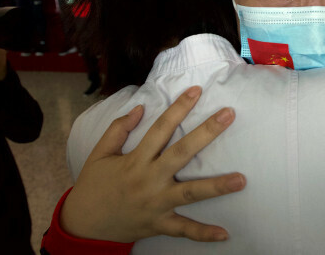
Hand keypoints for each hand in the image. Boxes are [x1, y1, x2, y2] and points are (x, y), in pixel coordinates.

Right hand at [60, 86, 245, 242]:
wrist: (83, 225)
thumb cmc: (93, 186)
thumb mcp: (99, 154)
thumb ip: (117, 129)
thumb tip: (140, 108)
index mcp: (135, 160)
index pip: (161, 128)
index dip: (178, 108)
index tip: (197, 90)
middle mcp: (148, 179)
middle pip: (182, 153)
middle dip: (206, 133)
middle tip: (229, 115)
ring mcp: (156, 203)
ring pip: (190, 193)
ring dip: (216, 186)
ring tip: (242, 179)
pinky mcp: (159, 224)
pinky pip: (183, 230)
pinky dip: (203, 234)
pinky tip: (225, 234)